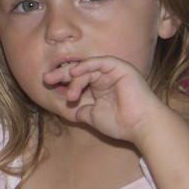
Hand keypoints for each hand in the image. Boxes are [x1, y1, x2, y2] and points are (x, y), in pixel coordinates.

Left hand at [46, 56, 160, 141]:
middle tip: (47, 79)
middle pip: (79, 71)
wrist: (141, 126)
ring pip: (87, 68)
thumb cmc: (120, 124)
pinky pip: (99, 62)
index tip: (47, 85)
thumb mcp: (91, 116)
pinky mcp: (120, 67)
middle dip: (61, 74)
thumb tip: (62, 106)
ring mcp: (112, 71)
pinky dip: (86, 66)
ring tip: (71, 94)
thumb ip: (77, 109)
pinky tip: (75, 72)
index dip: (62, 82)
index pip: (76, 80)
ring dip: (75, 79)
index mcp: (98, 88)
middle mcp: (104, 77)